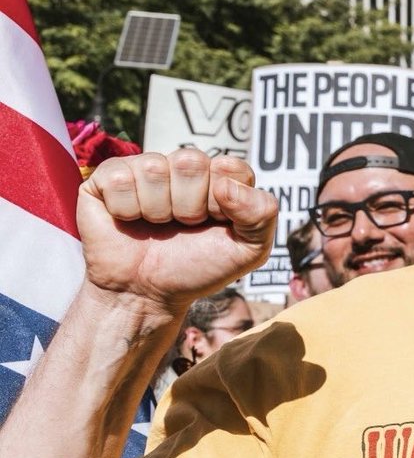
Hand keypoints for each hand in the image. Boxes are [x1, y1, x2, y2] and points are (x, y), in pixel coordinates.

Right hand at [77, 150, 276, 309]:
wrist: (146, 296)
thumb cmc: (196, 270)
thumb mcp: (247, 251)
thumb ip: (261, 214)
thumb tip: (225, 184)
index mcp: (219, 178)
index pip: (231, 167)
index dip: (223, 202)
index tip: (215, 224)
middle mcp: (182, 168)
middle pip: (190, 161)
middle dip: (189, 206)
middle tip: (182, 228)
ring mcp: (144, 169)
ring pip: (154, 169)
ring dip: (157, 210)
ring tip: (155, 228)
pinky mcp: (108, 177)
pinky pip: (120, 178)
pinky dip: (126, 210)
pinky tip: (129, 222)